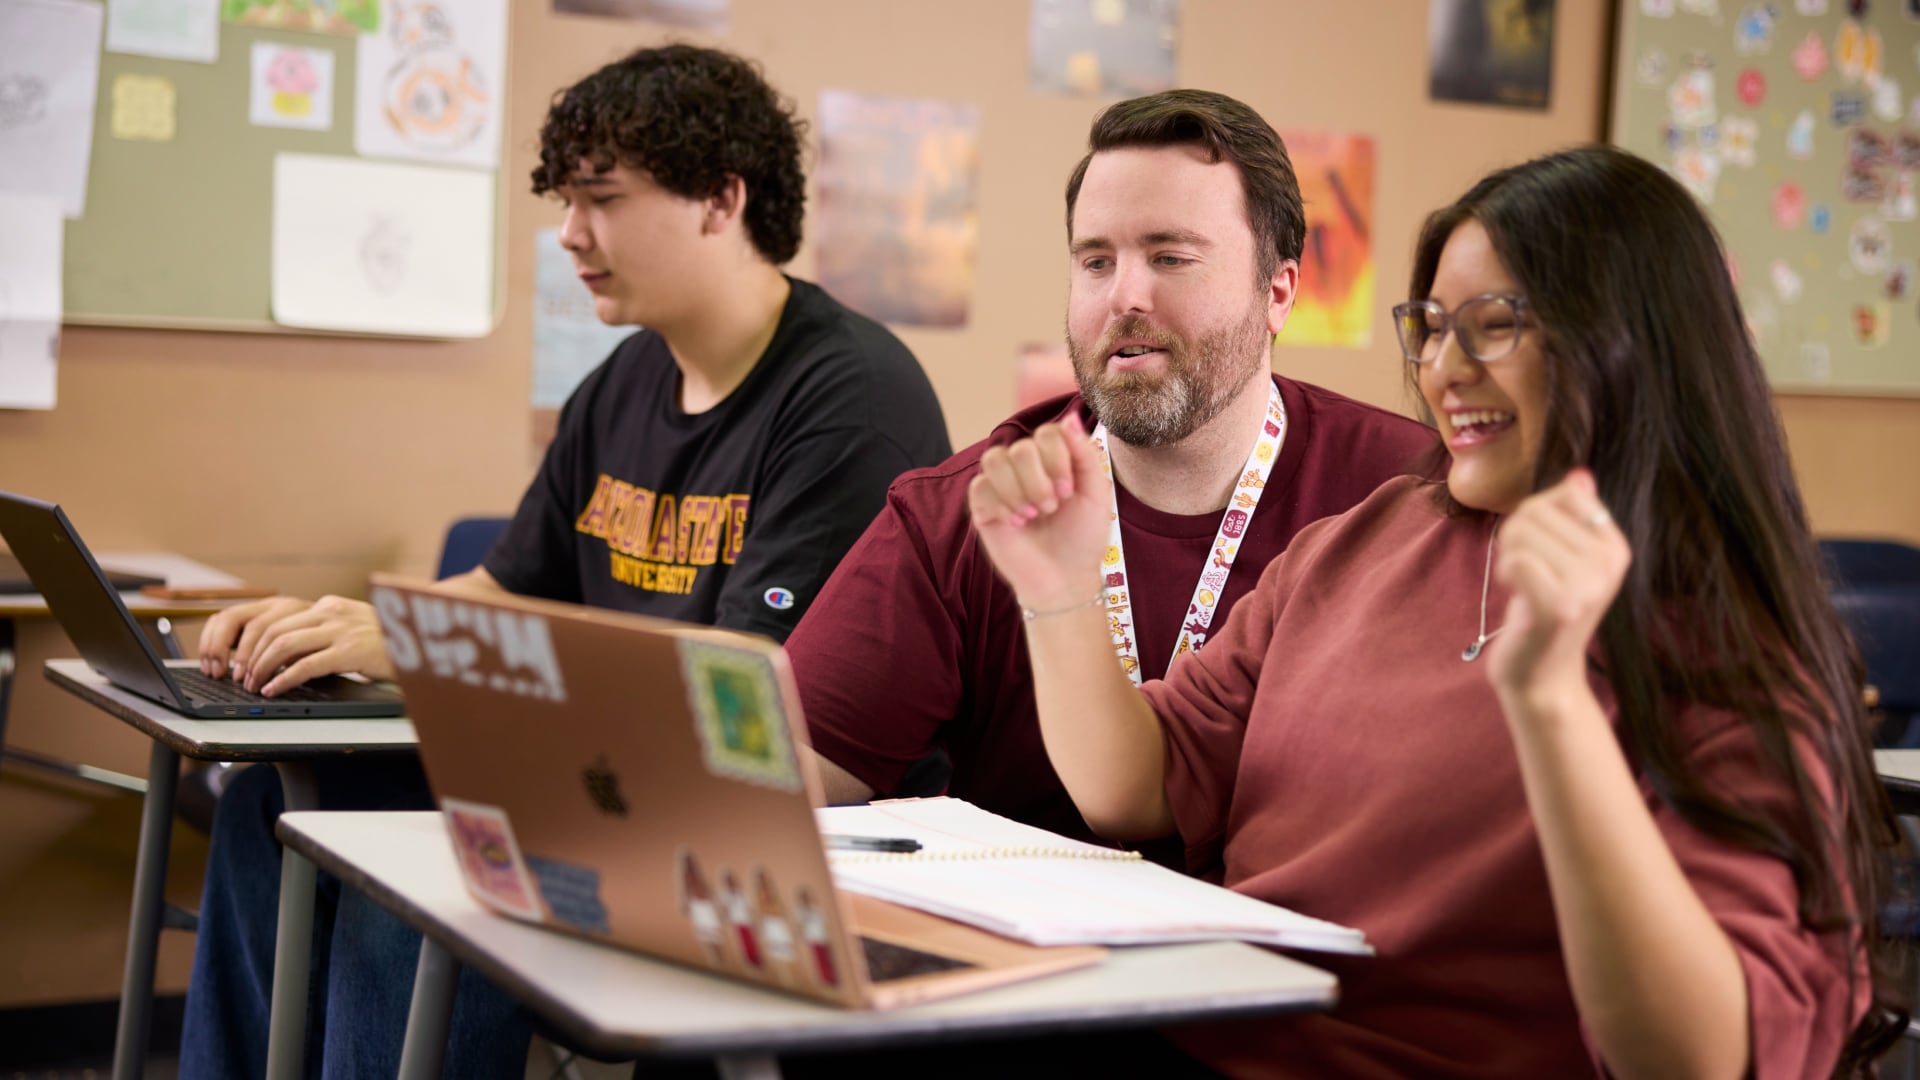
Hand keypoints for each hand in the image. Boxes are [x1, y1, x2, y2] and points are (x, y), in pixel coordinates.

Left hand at [197, 594, 393, 694]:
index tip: (245, 662)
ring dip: (262, 668)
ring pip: (284, 645)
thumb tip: (285, 657)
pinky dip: (284, 679)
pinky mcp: (351, 651)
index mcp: (328, 605)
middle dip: (252, 656)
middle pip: (274, 630)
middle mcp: (331, 612)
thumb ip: (322, 634)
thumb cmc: (386, 644)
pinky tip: (274, 689)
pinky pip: (306, 665)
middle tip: (244, 677)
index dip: (254, 643)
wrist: (425, 643)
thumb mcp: (351, 629)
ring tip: (255, 685)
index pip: (277, 619)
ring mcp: (342, 630)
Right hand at [966, 413, 1112, 609]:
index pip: (1047, 433)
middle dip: (1039, 480)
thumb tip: (1071, 417)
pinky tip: (1015, 522)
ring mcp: (1002, 485)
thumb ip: (1085, 453)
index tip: (1067, 490)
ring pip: (994, 459)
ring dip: (1018, 489)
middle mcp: (1026, 468)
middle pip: (1021, 447)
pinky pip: (980, 487)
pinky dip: (1001, 504)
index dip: (1056, 457)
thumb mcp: (1096, 493)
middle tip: (1051, 507)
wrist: (1064, 578)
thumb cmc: (1082, 538)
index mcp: (1053, 460)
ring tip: (1032, 515)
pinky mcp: (983, 506)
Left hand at [1486, 469, 1631, 713]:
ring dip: (1508, 556)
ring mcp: (1588, 586)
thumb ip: (1570, 516)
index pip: (1563, 494)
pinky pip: (1516, 560)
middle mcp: (1610, 564)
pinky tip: (1517, 595)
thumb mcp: (1563, 559)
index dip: (1536, 516)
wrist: (1542, 675)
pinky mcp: (1561, 607)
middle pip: (1535, 509)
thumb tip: (1580, 476)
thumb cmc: (1543, 610)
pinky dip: (1505, 572)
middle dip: (1515, 537)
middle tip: (1525, 573)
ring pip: (1521, 532)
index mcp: (1615, 547)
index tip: (1541, 550)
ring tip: (1523, 585)